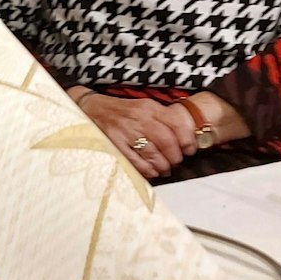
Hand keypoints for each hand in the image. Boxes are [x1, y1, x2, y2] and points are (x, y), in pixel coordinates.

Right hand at [73, 88, 195, 178]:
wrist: (90, 108)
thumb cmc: (121, 112)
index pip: (176, 123)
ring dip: (163, 166)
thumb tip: (186, 138)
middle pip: (166, 141)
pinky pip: (136, 162)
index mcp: (149, 107)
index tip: (190, 150)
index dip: (187, 140)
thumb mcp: (143, 108)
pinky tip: (151, 171)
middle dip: (175, 156)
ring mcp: (125, 131)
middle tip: (175, 162)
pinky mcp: (114, 144)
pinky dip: (147, 170)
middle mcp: (139, 118)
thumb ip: (162, 119)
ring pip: (153, 154)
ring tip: (164, 169)